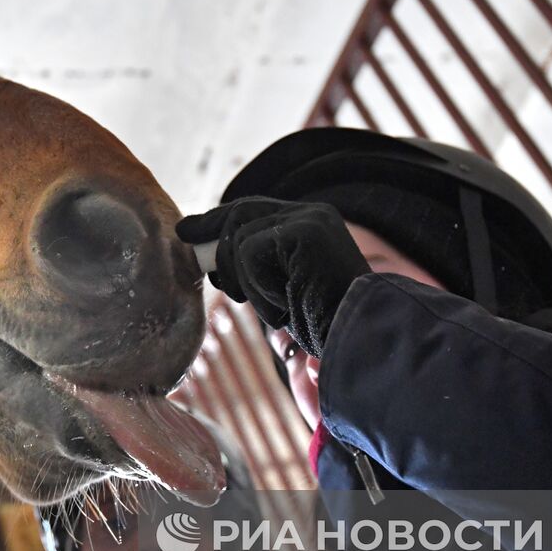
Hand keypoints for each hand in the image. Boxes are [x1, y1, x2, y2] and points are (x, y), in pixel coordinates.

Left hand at [176, 197, 369, 357]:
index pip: (253, 211)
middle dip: (215, 240)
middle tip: (205, 262)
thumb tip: (217, 261)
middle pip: (241, 213)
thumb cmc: (327, 326)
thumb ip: (261, 268)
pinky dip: (259, 287)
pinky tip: (285, 305)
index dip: (217, 221)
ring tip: (277, 305)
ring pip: (241, 239)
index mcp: (311, 224)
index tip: (188, 231)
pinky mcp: (303, 231)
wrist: (363, 338)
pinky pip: (250, 252)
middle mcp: (312, 214)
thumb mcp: (288, 290)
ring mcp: (308, 219)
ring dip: (248, 282)